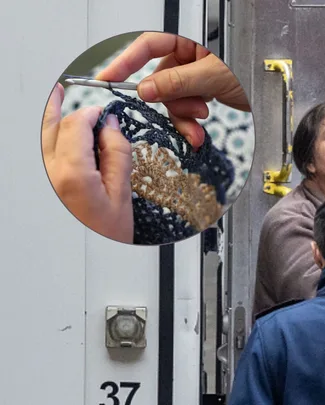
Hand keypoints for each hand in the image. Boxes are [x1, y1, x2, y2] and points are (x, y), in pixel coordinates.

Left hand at [42, 83, 133, 242]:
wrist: (94, 262)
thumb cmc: (109, 236)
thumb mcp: (123, 194)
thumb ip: (117, 155)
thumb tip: (111, 128)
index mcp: (72, 173)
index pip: (77, 124)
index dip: (91, 113)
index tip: (103, 113)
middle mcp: (49, 174)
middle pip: (49, 126)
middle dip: (57, 105)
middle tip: (60, 88)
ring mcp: (40, 182)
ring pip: (39, 140)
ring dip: (47, 120)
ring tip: (52, 101)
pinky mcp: (39, 190)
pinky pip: (40, 156)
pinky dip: (46, 140)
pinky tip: (52, 134)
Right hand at [95, 32, 249, 148]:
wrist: (271, 102)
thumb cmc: (250, 76)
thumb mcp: (212, 77)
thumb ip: (177, 83)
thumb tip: (145, 89)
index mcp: (190, 42)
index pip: (148, 46)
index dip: (126, 61)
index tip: (108, 78)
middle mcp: (188, 58)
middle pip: (160, 80)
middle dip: (172, 102)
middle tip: (187, 110)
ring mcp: (193, 78)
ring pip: (171, 100)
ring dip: (182, 116)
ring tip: (199, 122)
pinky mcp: (199, 95)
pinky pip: (183, 110)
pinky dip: (189, 124)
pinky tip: (197, 134)